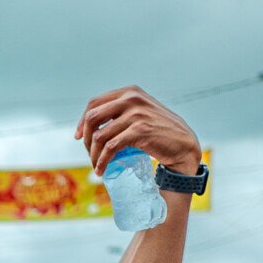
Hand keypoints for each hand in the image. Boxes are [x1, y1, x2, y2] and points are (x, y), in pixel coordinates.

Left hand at [76, 86, 200, 177]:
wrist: (183, 144)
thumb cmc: (159, 131)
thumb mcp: (141, 112)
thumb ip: (122, 111)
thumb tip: (92, 121)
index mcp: (129, 92)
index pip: (94, 104)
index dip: (82, 121)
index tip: (79, 137)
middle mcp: (131, 99)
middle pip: (92, 118)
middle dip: (86, 139)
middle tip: (90, 154)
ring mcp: (136, 114)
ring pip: (99, 135)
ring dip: (93, 154)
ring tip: (96, 166)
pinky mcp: (140, 131)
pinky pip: (110, 147)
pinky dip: (102, 161)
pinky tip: (101, 169)